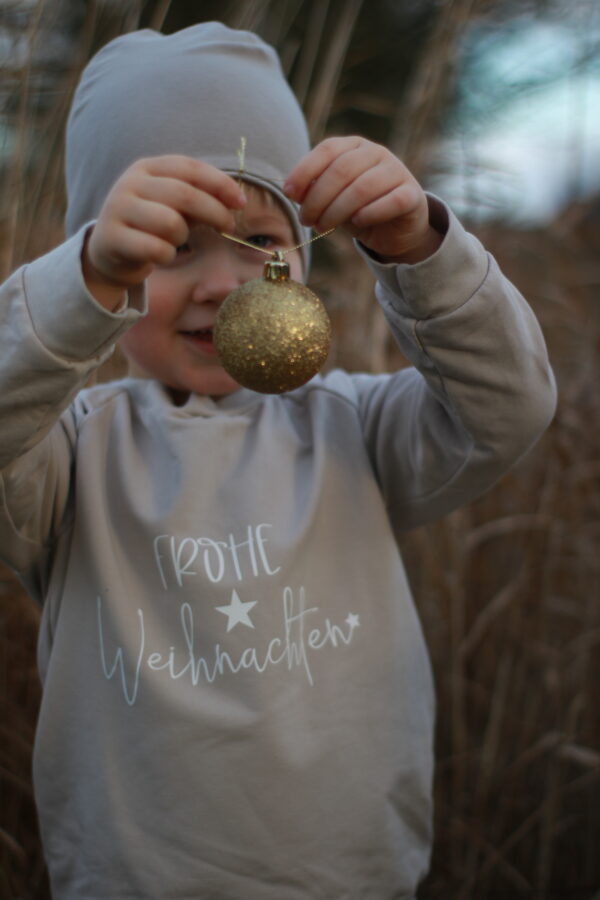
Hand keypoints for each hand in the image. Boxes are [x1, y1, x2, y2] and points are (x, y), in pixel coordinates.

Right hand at [82, 155, 245, 308]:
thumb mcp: (173, 205)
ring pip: (171, 223)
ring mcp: (117, 209)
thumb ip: (199, 197)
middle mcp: (130, 183)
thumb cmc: (151, 226)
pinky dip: (166, 255)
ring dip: (183, 236)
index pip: (189, 167)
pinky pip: (156, 249)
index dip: (220, 184)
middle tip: (227, 228)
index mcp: (147, 168)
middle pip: (184, 195)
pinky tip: (160, 255)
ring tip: (175, 240)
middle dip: (214, 212)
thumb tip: (236, 200)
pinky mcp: (112, 238)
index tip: (241, 203)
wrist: (108, 252)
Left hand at [284, 136, 441, 263]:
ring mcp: (397, 171)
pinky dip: (370, 213)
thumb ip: (315, 190)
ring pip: (362, 188)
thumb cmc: (358, 210)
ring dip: (336, 211)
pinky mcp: (412, 195)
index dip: (304, 171)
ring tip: (322, 227)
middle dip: (317, 198)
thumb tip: (292, 191)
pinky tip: (357, 222)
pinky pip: (391, 202)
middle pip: (341, 170)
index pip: (327, 149)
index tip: (289, 194)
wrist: (395, 230)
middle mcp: (377, 152)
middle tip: (306, 220)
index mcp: (355, 146)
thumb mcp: (332, 199)